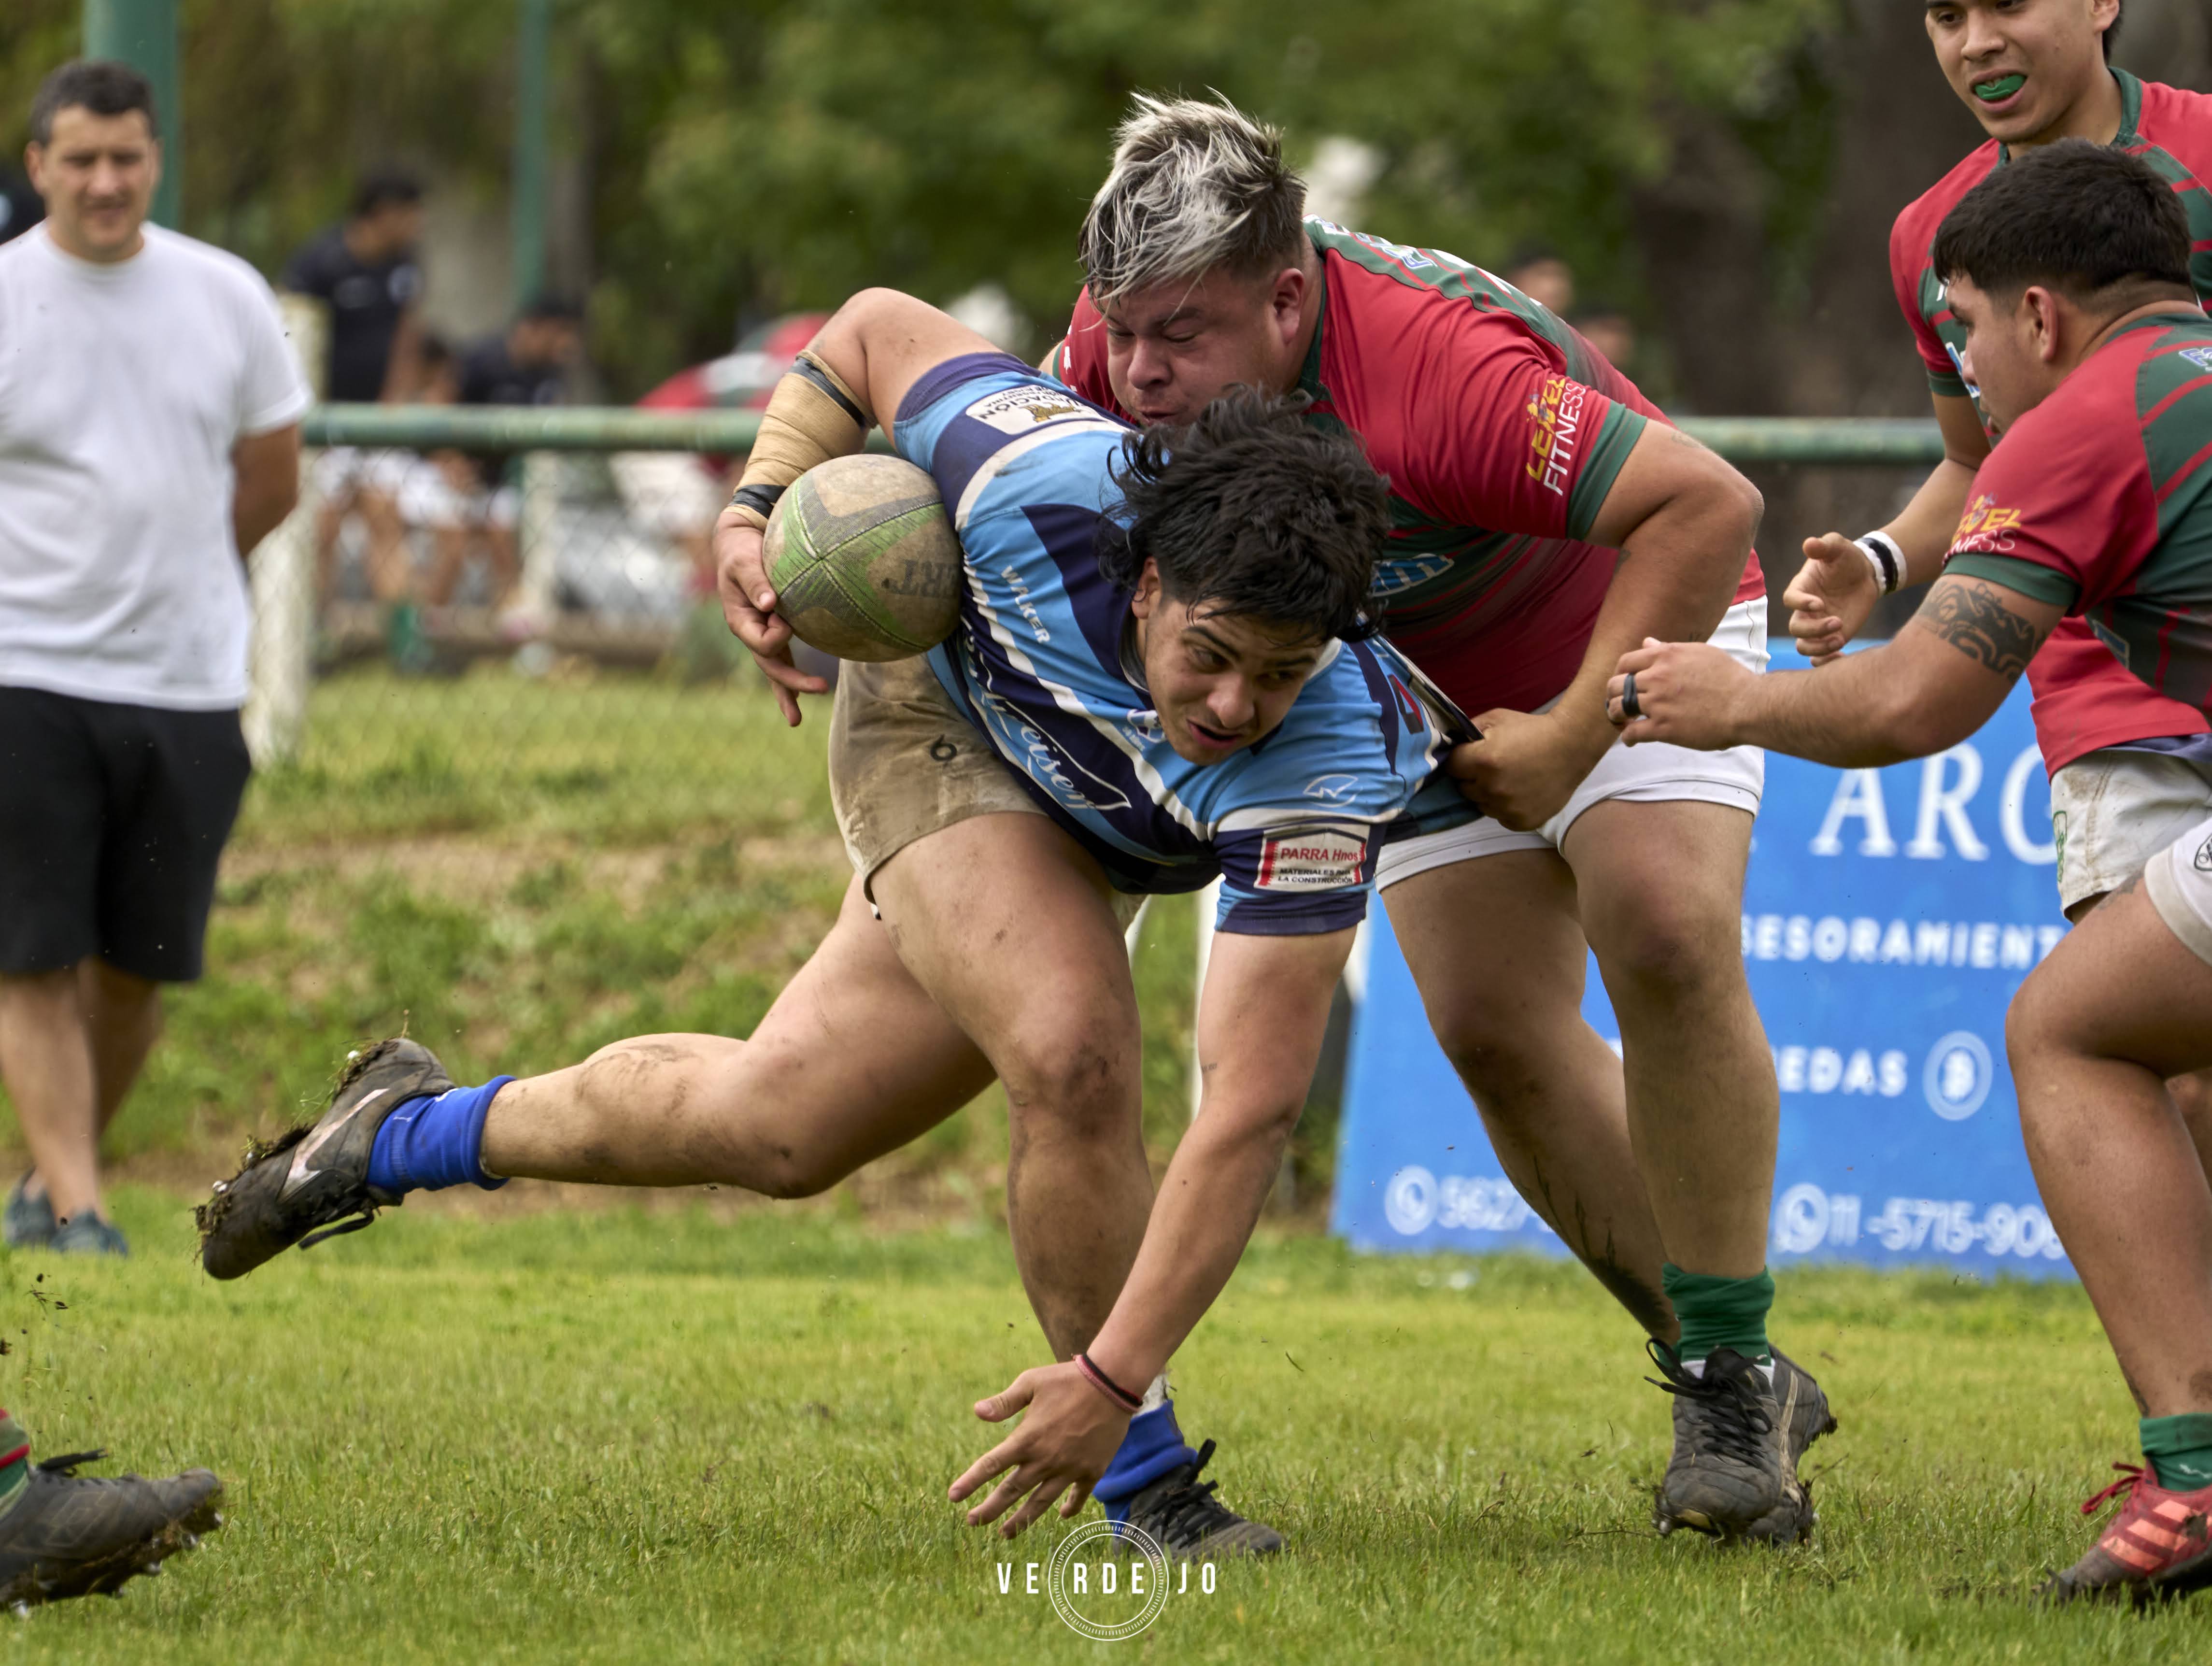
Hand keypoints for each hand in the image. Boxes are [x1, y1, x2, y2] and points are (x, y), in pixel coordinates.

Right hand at [714, 515, 828, 725]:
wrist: (739, 543)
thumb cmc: (741, 550)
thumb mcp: (744, 561)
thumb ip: (756, 581)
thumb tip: (771, 603)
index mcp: (740, 620)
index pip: (762, 642)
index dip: (779, 635)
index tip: (785, 616)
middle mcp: (750, 632)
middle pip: (771, 665)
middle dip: (794, 681)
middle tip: (822, 687)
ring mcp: (762, 634)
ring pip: (775, 669)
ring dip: (789, 691)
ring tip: (795, 721)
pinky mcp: (775, 630)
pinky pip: (782, 659)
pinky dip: (790, 678)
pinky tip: (801, 695)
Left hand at [947, 1362, 1130, 1539]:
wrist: (1112, 1384)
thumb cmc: (1068, 1379)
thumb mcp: (1032, 1382)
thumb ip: (1004, 1402)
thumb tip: (977, 1412)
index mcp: (1027, 1438)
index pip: (991, 1465)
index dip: (970, 1482)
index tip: (953, 1497)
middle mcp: (1046, 1459)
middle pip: (1012, 1491)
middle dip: (990, 1510)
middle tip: (972, 1522)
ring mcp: (1070, 1469)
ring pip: (1041, 1502)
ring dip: (1022, 1520)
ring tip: (1005, 1533)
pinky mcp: (1092, 1471)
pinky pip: (1077, 1496)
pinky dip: (1069, 1507)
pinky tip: (1061, 1515)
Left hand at [1446, 707, 1608, 831]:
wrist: (1571, 746)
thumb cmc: (1533, 730)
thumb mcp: (1497, 718)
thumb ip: (1470, 731)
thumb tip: (1452, 743)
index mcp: (1484, 761)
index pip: (1452, 767)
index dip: (1461, 759)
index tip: (1472, 755)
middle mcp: (1493, 788)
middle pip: (1464, 788)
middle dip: (1473, 777)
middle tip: (1493, 766)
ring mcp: (1507, 808)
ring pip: (1481, 805)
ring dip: (1488, 794)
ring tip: (1508, 779)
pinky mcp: (1522, 821)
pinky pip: (1501, 817)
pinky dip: (1505, 807)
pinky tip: (1519, 792)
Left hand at [1606, 638, 1754, 749]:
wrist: (1747, 705)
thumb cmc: (1730, 678)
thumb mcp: (1701, 653)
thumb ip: (1670, 649)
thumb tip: (1647, 642)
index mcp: (1665, 656)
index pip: (1625, 662)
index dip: (1619, 673)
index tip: (1622, 683)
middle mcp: (1657, 677)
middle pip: (1615, 685)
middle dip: (1612, 695)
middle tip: (1618, 704)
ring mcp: (1658, 703)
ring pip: (1618, 708)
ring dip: (1616, 716)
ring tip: (1622, 722)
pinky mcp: (1663, 728)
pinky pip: (1632, 733)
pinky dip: (1627, 738)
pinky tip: (1631, 740)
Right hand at [1785, 533, 1881, 664]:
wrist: (1865, 574)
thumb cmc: (1847, 559)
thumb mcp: (1838, 547)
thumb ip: (1824, 546)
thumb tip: (1809, 543)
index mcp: (1801, 588)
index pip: (1790, 600)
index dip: (1801, 604)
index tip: (1820, 603)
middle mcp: (1804, 611)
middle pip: (1796, 628)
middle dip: (1814, 629)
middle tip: (1837, 622)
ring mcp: (1816, 626)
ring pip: (1804, 646)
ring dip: (1819, 647)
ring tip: (1840, 638)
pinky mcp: (1830, 637)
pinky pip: (1819, 657)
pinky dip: (1826, 661)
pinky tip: (1842, 653)